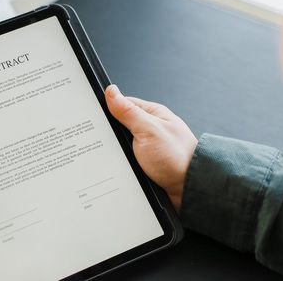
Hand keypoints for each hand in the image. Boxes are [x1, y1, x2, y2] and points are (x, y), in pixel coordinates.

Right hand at [104, 85, 197, 210]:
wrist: (189, 191)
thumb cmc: (177, 158)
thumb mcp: (149, 130)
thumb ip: (128, 111)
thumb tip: (112, 92)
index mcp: (152, 114)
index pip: (121, 104)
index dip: (106, 110)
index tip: (94, 117)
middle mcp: (149, 129)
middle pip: (118, 126)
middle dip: (110, 135)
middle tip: (106, 141)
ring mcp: (145, 147)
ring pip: (119, 145)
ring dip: (114, 152)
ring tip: (113, 158)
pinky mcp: (143, 164)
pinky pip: (124, 160)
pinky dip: (119, 164)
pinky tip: (116, 168)